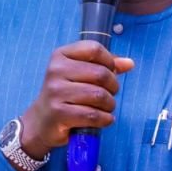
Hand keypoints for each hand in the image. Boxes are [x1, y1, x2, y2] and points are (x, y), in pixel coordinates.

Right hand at [19, 41, 133, 158]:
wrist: (41, 121)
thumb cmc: (66, 94)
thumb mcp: (80, 74)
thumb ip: (105, 66)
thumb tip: (129, 63)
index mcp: (61, 55)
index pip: (94, 49)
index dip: (110, 61)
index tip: (110, 73)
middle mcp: (56, 70)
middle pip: (101, 73)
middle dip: (113, 87)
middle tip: (110, 94)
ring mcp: (55, 92)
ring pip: (99, 95)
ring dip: (109, 105)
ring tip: (106, 108)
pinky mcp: (59, 113)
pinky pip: (93, 115)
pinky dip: (104, 119)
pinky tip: (103, 119)